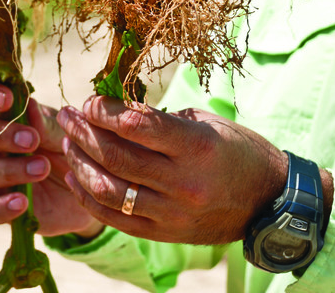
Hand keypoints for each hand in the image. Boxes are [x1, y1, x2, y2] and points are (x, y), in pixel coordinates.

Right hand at [0, 80, 102, 236]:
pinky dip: (0, 206)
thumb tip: (29, 104)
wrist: (90, 192)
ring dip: (7, 170)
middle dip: (0, 135)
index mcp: (6, 118)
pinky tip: (23, 203)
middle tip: (32, 140)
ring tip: (42, 168)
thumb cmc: (72, 152)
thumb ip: (48, 124)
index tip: (8, 98)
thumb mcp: (66, 135)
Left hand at [58, 96, 288, 244]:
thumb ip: (158, 119)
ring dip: (78, 162)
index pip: (136, 125)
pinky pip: (113, 217)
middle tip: (67, 115)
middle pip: (115, 155)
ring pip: (107, 188)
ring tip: (67, 142)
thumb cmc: (234, 151)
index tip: (88, 101)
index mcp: (197, 147)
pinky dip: (86, 196)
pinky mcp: (163, 233)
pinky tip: (73, 176)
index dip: (103, 110)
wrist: (267, 201)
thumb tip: (110, 109)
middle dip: (82, 131)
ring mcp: (171, 213)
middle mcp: (183, 183)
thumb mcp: (204, 123)